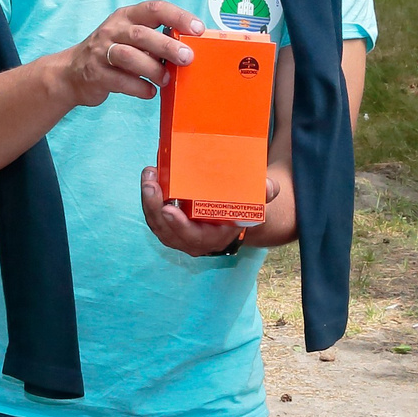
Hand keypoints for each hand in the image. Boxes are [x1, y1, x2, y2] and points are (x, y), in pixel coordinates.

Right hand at [49, 2, 204, 108]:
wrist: (71, 73)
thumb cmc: (111, 53)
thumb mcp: (129, 37)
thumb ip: (155, 39)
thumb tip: (189, 48)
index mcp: (126, 16)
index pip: (154, 9)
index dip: (178, 17)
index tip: (198, 29)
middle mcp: (112, 30)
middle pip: (142, 34)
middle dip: (167, 46)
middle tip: (187, 58)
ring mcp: (101, 52)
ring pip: (129, 57)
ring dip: (153, 69)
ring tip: (165, 79)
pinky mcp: (95, 74)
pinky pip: (121, 81)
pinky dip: (140, 88)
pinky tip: (150, 92)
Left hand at [141, 167, 277, 256]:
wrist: (233, 220)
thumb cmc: (243, 212)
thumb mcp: (255, 204)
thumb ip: (263, 196)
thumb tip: (269, 187)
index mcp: (212, 239)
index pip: (192, 236)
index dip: (179, 225)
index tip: (169, 209)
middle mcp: (191, 241)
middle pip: (166, 229)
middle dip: (155, 207)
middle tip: (152, 185)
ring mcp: (177, 234)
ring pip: (157, 222)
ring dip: (148, 200)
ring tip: (149, 175)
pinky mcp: (169, 224)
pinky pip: (155, 214)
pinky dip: (149, 197)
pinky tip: (150, 175)